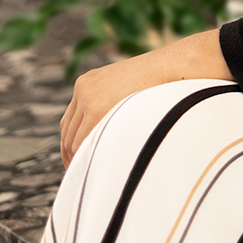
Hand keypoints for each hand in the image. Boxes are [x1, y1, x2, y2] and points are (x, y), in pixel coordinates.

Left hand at [60, 28, 232, 167]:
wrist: (174, 67)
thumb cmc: (160, 83)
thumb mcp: (128, 90)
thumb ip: (112, 106)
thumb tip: (108, 137)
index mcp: (88, 82)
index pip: (70, 121)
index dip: (70, 144)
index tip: (75, 161)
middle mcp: (83, 89)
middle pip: (68, 131)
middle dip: (72, 154)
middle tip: (80, 174)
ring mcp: (89, 97)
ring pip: (74, 139)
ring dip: (82, 157)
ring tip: (91, 175)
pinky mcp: (97, 107)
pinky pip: (87, 140)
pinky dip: (89, 154)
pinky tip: (97, 167)